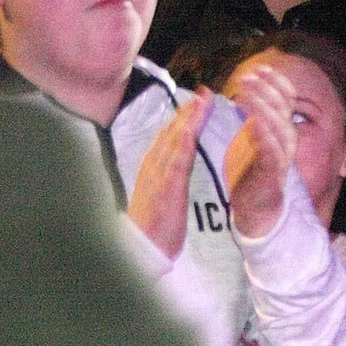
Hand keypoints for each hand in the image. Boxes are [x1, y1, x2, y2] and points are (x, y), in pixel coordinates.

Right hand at [128, 93, 211, 258]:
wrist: (140, 253)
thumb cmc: (152, 231)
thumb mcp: (161, 199)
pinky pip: (176, 159)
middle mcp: (153, 167)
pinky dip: (184, 140)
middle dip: (189, 111)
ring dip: (189, 118)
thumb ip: (166, 180)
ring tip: (204, 99)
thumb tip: (174, 167)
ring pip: (175, 139)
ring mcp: (158, 175)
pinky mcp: (166, 187)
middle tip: (204, 92)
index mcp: (153, 170)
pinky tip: (193, 127)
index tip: (198, 102)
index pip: (170, 138)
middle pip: (173, 132)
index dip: (184, 119)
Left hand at [223, 66, 298, 239]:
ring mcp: (282, 156)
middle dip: (266, 88)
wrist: (256, 210)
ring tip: (248, 92)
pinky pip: (271, 150)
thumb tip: (251, 89)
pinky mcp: (272, 173)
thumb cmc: (253, 171)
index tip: (259, 67)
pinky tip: (254, 121)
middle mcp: (287, 139)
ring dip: (264, 106)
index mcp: (283, 128)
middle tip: (248, 75)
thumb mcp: (255, 137)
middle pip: (284, 107)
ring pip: (279, 125)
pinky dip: (264, 134)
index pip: (286, 98)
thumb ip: (257, 115)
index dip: (275, 80)